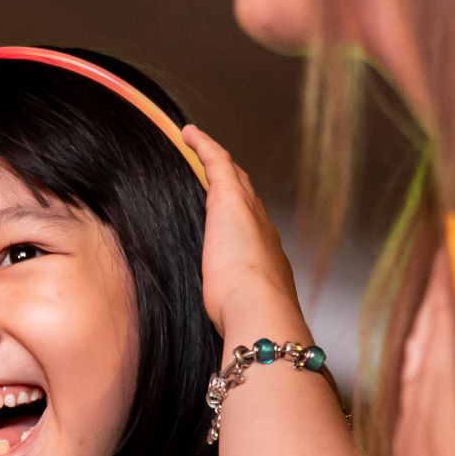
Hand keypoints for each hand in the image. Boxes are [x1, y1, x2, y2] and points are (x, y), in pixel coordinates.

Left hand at [182, 127, 311, 342]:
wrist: (258, 308)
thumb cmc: (245, 317)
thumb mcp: (237, 311)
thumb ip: (230, 307)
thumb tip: (223, 321)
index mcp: (265, 258)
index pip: (252, 231)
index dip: (242, 220)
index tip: (229, 222)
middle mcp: (263, 229)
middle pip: (249, 197)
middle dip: (234, 184)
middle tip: (218, 172)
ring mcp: (249, 212)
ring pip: (235, 178)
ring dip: (219, 163)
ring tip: (202, 149)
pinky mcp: (229, 199)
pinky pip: (217, 161)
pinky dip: (204, 146)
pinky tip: (188, 134)